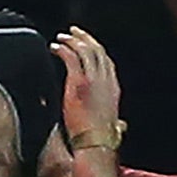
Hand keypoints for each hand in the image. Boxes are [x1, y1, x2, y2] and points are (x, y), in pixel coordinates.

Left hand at [53, 26, 121, 149]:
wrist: (97, 144)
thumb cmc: (102, 141)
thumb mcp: (114, 128)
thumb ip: (117, 123)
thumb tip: (121, 126)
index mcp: (114, 89)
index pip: (107, 62)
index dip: (96, 50)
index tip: (88, 45)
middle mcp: (106, 80)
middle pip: (97, 50)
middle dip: (85, 38)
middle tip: (74, 32)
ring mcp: (93, 79)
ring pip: (84, 50)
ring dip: (72, 40)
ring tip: (61, 37)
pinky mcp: (79, 82)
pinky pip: (71, 57)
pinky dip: (62, 49)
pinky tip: (55, 47)